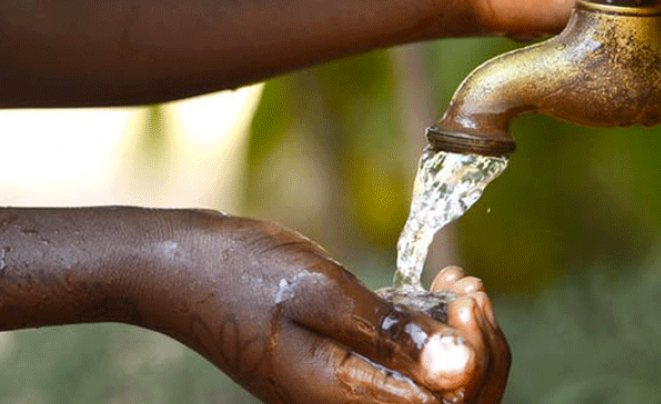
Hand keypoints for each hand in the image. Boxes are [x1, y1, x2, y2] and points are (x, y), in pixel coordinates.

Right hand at [138, 212, 507, 403]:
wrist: (181, 268)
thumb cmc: (242, 274)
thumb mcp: (322, 294)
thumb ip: (390, 335)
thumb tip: (460, 369)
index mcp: (346, 400)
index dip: (478, 357)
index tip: (468, 296)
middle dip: (480, 349)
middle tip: (471, 289)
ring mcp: (347, 387)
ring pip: (433, 383)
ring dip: (460, 336)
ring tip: (457, 283)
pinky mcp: (345, 365)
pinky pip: (405, 363)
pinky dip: (431, 330)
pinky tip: (435, 288)